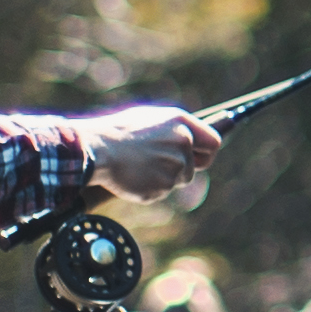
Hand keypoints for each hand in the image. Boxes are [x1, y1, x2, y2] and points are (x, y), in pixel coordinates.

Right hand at [89, 104, 220, 203]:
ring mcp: (174, 166)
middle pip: (196, 167)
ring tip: (139, 166)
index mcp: (182, 123)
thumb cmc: (118, 132)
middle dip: (184, 169)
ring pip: (177, 180)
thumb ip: (174, 129)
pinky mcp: (163, 186)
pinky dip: (150, 188)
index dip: (206, 152)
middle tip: (164, 166)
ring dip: (163, 178)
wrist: (96, 149)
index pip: (213, 142)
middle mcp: (183, 144)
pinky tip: (134, 176)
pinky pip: (161, 191)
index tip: (199, 157)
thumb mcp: (150, 120)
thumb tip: (190, 140)